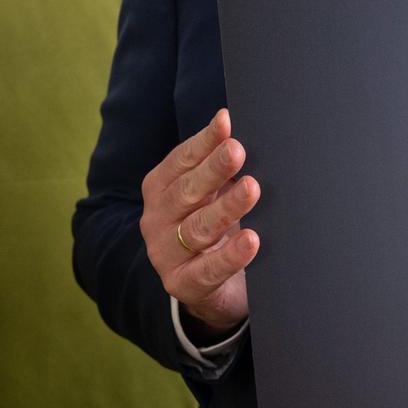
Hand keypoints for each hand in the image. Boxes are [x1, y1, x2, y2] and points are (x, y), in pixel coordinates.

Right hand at [140, 107, 261, 332]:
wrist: (207, 285)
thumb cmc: (213, 225)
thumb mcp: (212, 192)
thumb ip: (222, 167)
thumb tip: (244, 133)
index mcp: (160, 188)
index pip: (180, 160)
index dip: (203, 141)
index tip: (226, 121)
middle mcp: (156, 219)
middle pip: (186, 191)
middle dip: (213, 169)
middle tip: (238, 151)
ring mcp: (165, 254)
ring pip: (197, 229)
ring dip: (226, 208)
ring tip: (251, 190)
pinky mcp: (183, 284)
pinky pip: (208, 270)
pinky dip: (230, 255)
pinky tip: (251, 240)